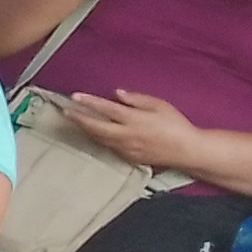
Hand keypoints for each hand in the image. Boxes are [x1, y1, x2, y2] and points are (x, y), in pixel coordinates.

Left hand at [61, 89, 202, 170]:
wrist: (187, 151)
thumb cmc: (175, 124)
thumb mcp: (159, 105)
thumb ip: (136, 99)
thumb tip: (116, 93)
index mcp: (134, 120)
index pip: (106, 109)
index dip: (89, 103)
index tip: (75, 97)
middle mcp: (126, 135)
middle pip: (96, 127)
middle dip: (78, 119)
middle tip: (64, 111)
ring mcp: (126, 148)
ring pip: (99, 139)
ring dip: (85, 129)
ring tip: (74, 120)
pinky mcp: (129, 158)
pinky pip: (108, 147)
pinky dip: (97, 139)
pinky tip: (92, 133)